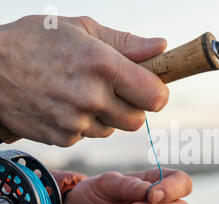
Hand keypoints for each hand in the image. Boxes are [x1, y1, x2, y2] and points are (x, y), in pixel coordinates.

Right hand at [0, 15, 168, 145]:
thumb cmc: (34, 41)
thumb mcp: (80, 29)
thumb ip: (126, 42)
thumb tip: (161, 47)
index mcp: (102, 65)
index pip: (155, 97)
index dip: (157, 93)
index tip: (150, 87)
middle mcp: (91, 97)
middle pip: (137, 119)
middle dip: (132, 107)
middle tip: (113, 89)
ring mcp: (75, 121)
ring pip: (113, 129)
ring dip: (106, 116)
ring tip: (81, 94)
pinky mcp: (62, 138)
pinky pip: (88, 136)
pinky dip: (83, 125)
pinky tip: (64, 105)